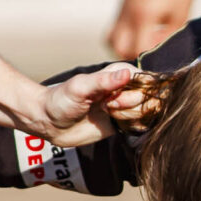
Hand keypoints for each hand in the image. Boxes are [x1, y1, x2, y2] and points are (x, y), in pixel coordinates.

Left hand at [2, 62, 137, 147]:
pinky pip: (141, 125)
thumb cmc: (61, 100)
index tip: (115, 98)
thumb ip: (103, 82)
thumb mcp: (79, 88)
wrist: (49, 123)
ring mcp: (126, 106)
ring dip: (129, 117)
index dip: (137, 91)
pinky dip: (132, 127)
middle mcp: (126, 88)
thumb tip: (126, 74)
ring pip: (147, 112)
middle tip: (107, 108)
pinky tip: (114, 125)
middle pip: (150, 98)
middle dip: (131, 105)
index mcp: (118, 73)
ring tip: (107, 114)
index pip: (147, 80)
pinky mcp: (123, 123)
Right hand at [108, 0, 194, 58]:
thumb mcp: (180, 14)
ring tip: (144, 40)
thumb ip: (168, 36)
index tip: (160, 53)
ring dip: (124, 42)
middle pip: (114, 45)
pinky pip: (118, 21)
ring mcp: (123, 4)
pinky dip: (127, 29)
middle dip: (128, 54)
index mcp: (142, 17)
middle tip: (147, 53)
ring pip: (112, 33)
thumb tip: (160, 50)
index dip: (147, 57)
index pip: (135, 49)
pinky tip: (147, 23)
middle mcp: (127, 12)